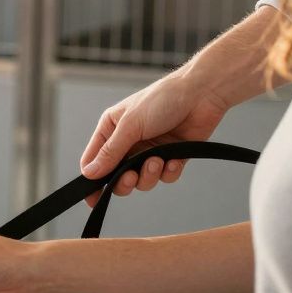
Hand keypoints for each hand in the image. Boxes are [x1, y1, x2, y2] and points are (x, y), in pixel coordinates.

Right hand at [79, 71, 229, 205]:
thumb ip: (110, 152)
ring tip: (157, 161)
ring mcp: (150, 150)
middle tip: (130, 177)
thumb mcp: (130, 126)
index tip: (93, 198)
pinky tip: (173, 160)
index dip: (92, 181)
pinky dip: (169, 171)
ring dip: (149, 175)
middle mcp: (128, 142)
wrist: (202, 94)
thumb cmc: (162, 99)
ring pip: (142, 180)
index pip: (93, 161)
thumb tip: (89, 174)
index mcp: (111, 130)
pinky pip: (165, 176)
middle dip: (124, 182)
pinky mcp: (171, 156)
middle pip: (116, 176)